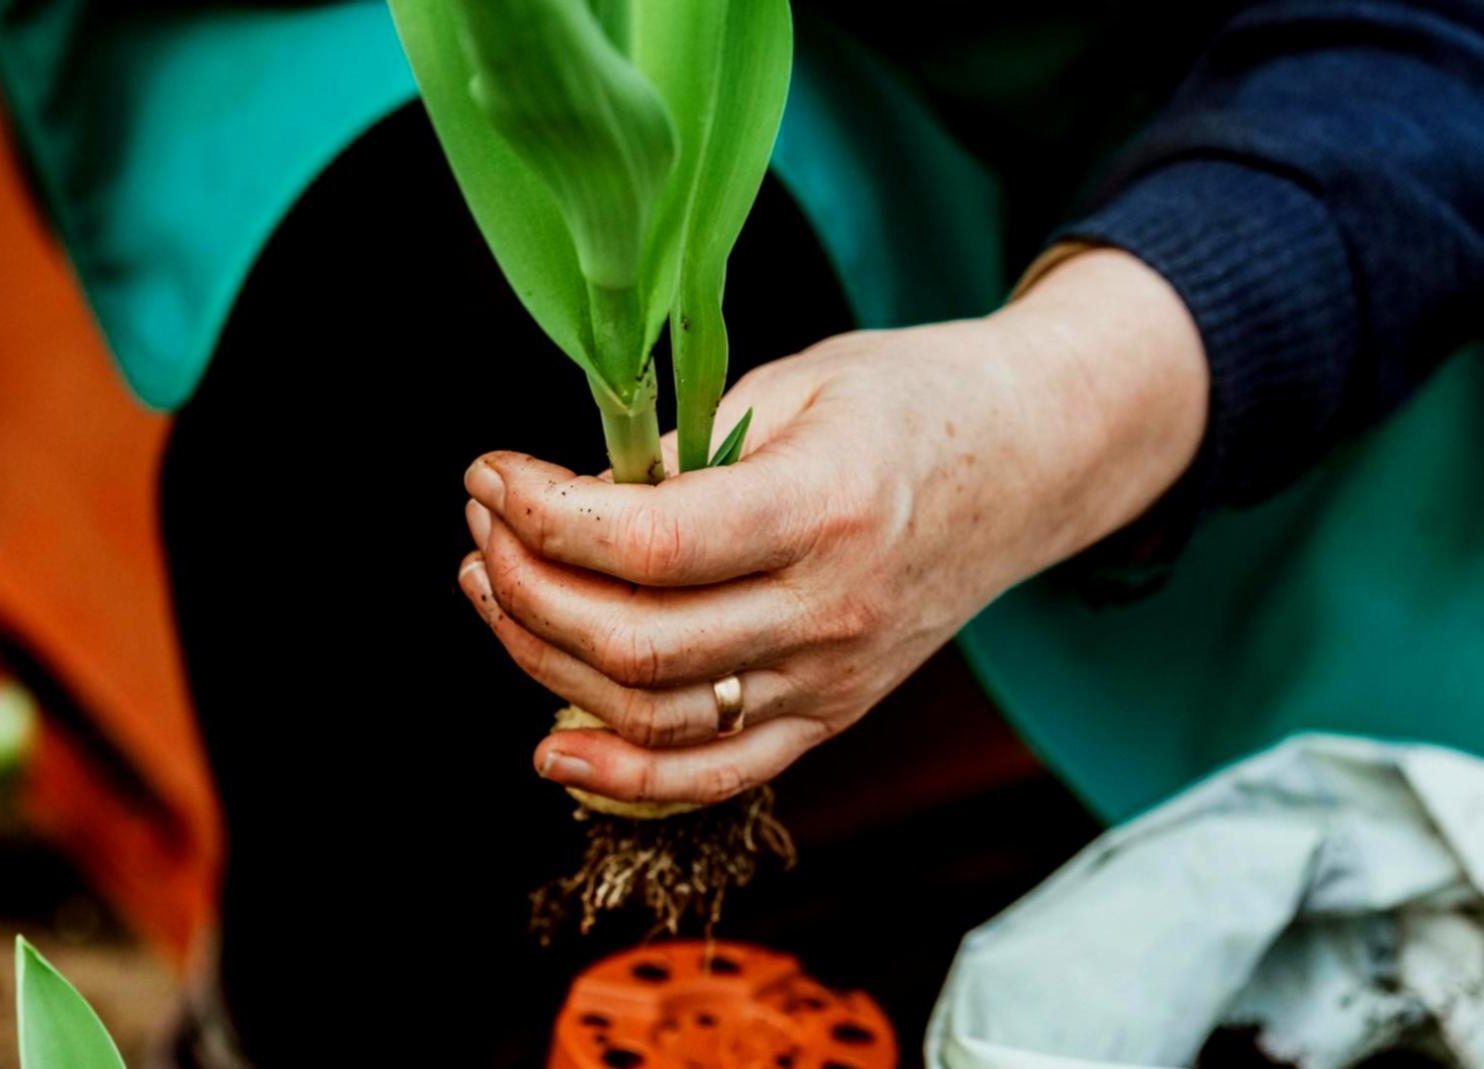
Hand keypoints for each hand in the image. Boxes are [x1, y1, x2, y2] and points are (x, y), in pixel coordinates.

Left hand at [458, 249, 1207, 805]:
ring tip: (493, 586)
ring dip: (545, 658)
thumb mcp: (796, 384)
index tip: (491, 472)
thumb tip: (571, 509)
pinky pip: (717, 775)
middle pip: (636, 642)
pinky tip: (552, 747)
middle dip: (525, 584)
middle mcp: (834, 610)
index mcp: (827, 505)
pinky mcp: (831, 715)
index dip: (544, 513)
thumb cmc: (910, 402)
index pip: (650, 542)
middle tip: (483, 523)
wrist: (1029, 464)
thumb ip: (683, 453)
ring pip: (655, 715)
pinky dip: (625, 777)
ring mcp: (835, 678)